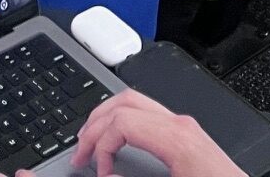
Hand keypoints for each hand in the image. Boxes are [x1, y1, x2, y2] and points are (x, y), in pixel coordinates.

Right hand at [72, 89, 246, 176]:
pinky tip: (118, 139)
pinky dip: (125, 121)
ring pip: (135, 101)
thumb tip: (108, 176)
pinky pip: (148, 113)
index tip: (99, 172)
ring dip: (108, 117)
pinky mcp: (189, 135)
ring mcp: (186, 126)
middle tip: (80, 151)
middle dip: (95, 125)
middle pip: (124, 103)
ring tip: (92, 140)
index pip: (122, 122)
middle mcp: (181, 124)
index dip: (101, 146)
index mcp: (177, 138)